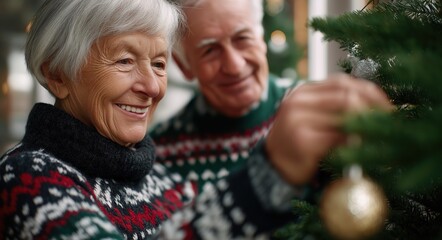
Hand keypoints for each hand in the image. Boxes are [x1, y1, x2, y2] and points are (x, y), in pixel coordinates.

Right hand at [265, 73, 392, 184]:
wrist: (274, 166)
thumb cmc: (299, 142)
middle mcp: (298, 101)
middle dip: (374, 108)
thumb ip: (336, 107)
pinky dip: (355, 144)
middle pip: (346, 95)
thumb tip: (376, 107)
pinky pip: (340, 138)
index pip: (342, 83)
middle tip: (390, 123)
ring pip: (346, 115)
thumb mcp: (314, 117)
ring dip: (367, 127)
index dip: (370, 92)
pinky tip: (362, 150)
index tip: (388, 106)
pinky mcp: (303, 140)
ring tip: (379, 136)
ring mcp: (298, 119)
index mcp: (303, 92)